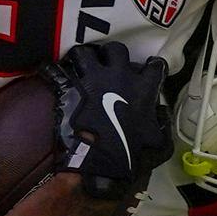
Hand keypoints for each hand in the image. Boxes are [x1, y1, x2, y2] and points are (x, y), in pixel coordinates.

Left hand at [44, 43, 170, 200]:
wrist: (97, 166)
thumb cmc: (130, 156)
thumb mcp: (159, 145)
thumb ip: (163, 124)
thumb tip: (161, 112)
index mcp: (143, 88)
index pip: (154, 66)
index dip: (152, 67)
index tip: (148, 71)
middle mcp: (119, 76)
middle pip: (116, 49)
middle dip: (111, 55)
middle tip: (108, 67)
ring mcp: (92, 78)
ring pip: (85, 52)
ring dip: (83, 58)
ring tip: (81, 67)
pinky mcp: (69, 87)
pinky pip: (57, 70)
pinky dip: (54, 70)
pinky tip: (54, 73)